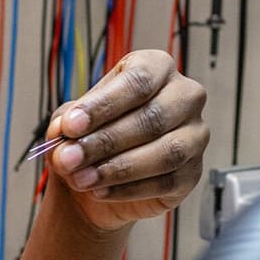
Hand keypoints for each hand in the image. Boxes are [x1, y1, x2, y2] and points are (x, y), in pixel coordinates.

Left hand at [42, 50, 210, 230]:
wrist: (97, 177)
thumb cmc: (91, 135)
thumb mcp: (70, 122)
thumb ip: (67, 122)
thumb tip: (63, 132)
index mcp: (157, 68)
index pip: (138, 81)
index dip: (103, 105)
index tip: (71, 126)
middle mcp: (185, 96)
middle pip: (152, 117)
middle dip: (105, 141)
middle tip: (69, 159)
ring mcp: (195, 135)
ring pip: (164, 153)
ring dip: (117, 168)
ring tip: (82, 179)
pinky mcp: (193, 172)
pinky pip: (166, 183)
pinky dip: (128, 190)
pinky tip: (100, 191)